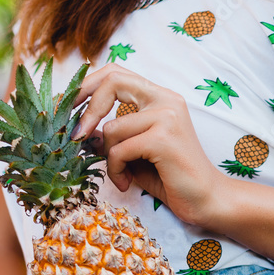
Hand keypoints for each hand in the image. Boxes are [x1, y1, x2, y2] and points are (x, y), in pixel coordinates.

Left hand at [70, 63, 225, 227]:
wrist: (206, 201)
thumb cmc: (172, 178)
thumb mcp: (135, 152)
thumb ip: (112, 136)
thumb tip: (80, 129)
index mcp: (161, 98)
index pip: (116, 73)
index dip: (87, 85)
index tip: (67, 106)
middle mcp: (166, 100)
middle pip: (111, 81)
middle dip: (85, 106)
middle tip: (75, 134)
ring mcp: (167, 117)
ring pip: (111, 128)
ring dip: (107, 157)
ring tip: (120, 175)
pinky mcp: (163, 138)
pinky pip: (119, 150)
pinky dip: (115, 170)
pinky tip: (125, 183)